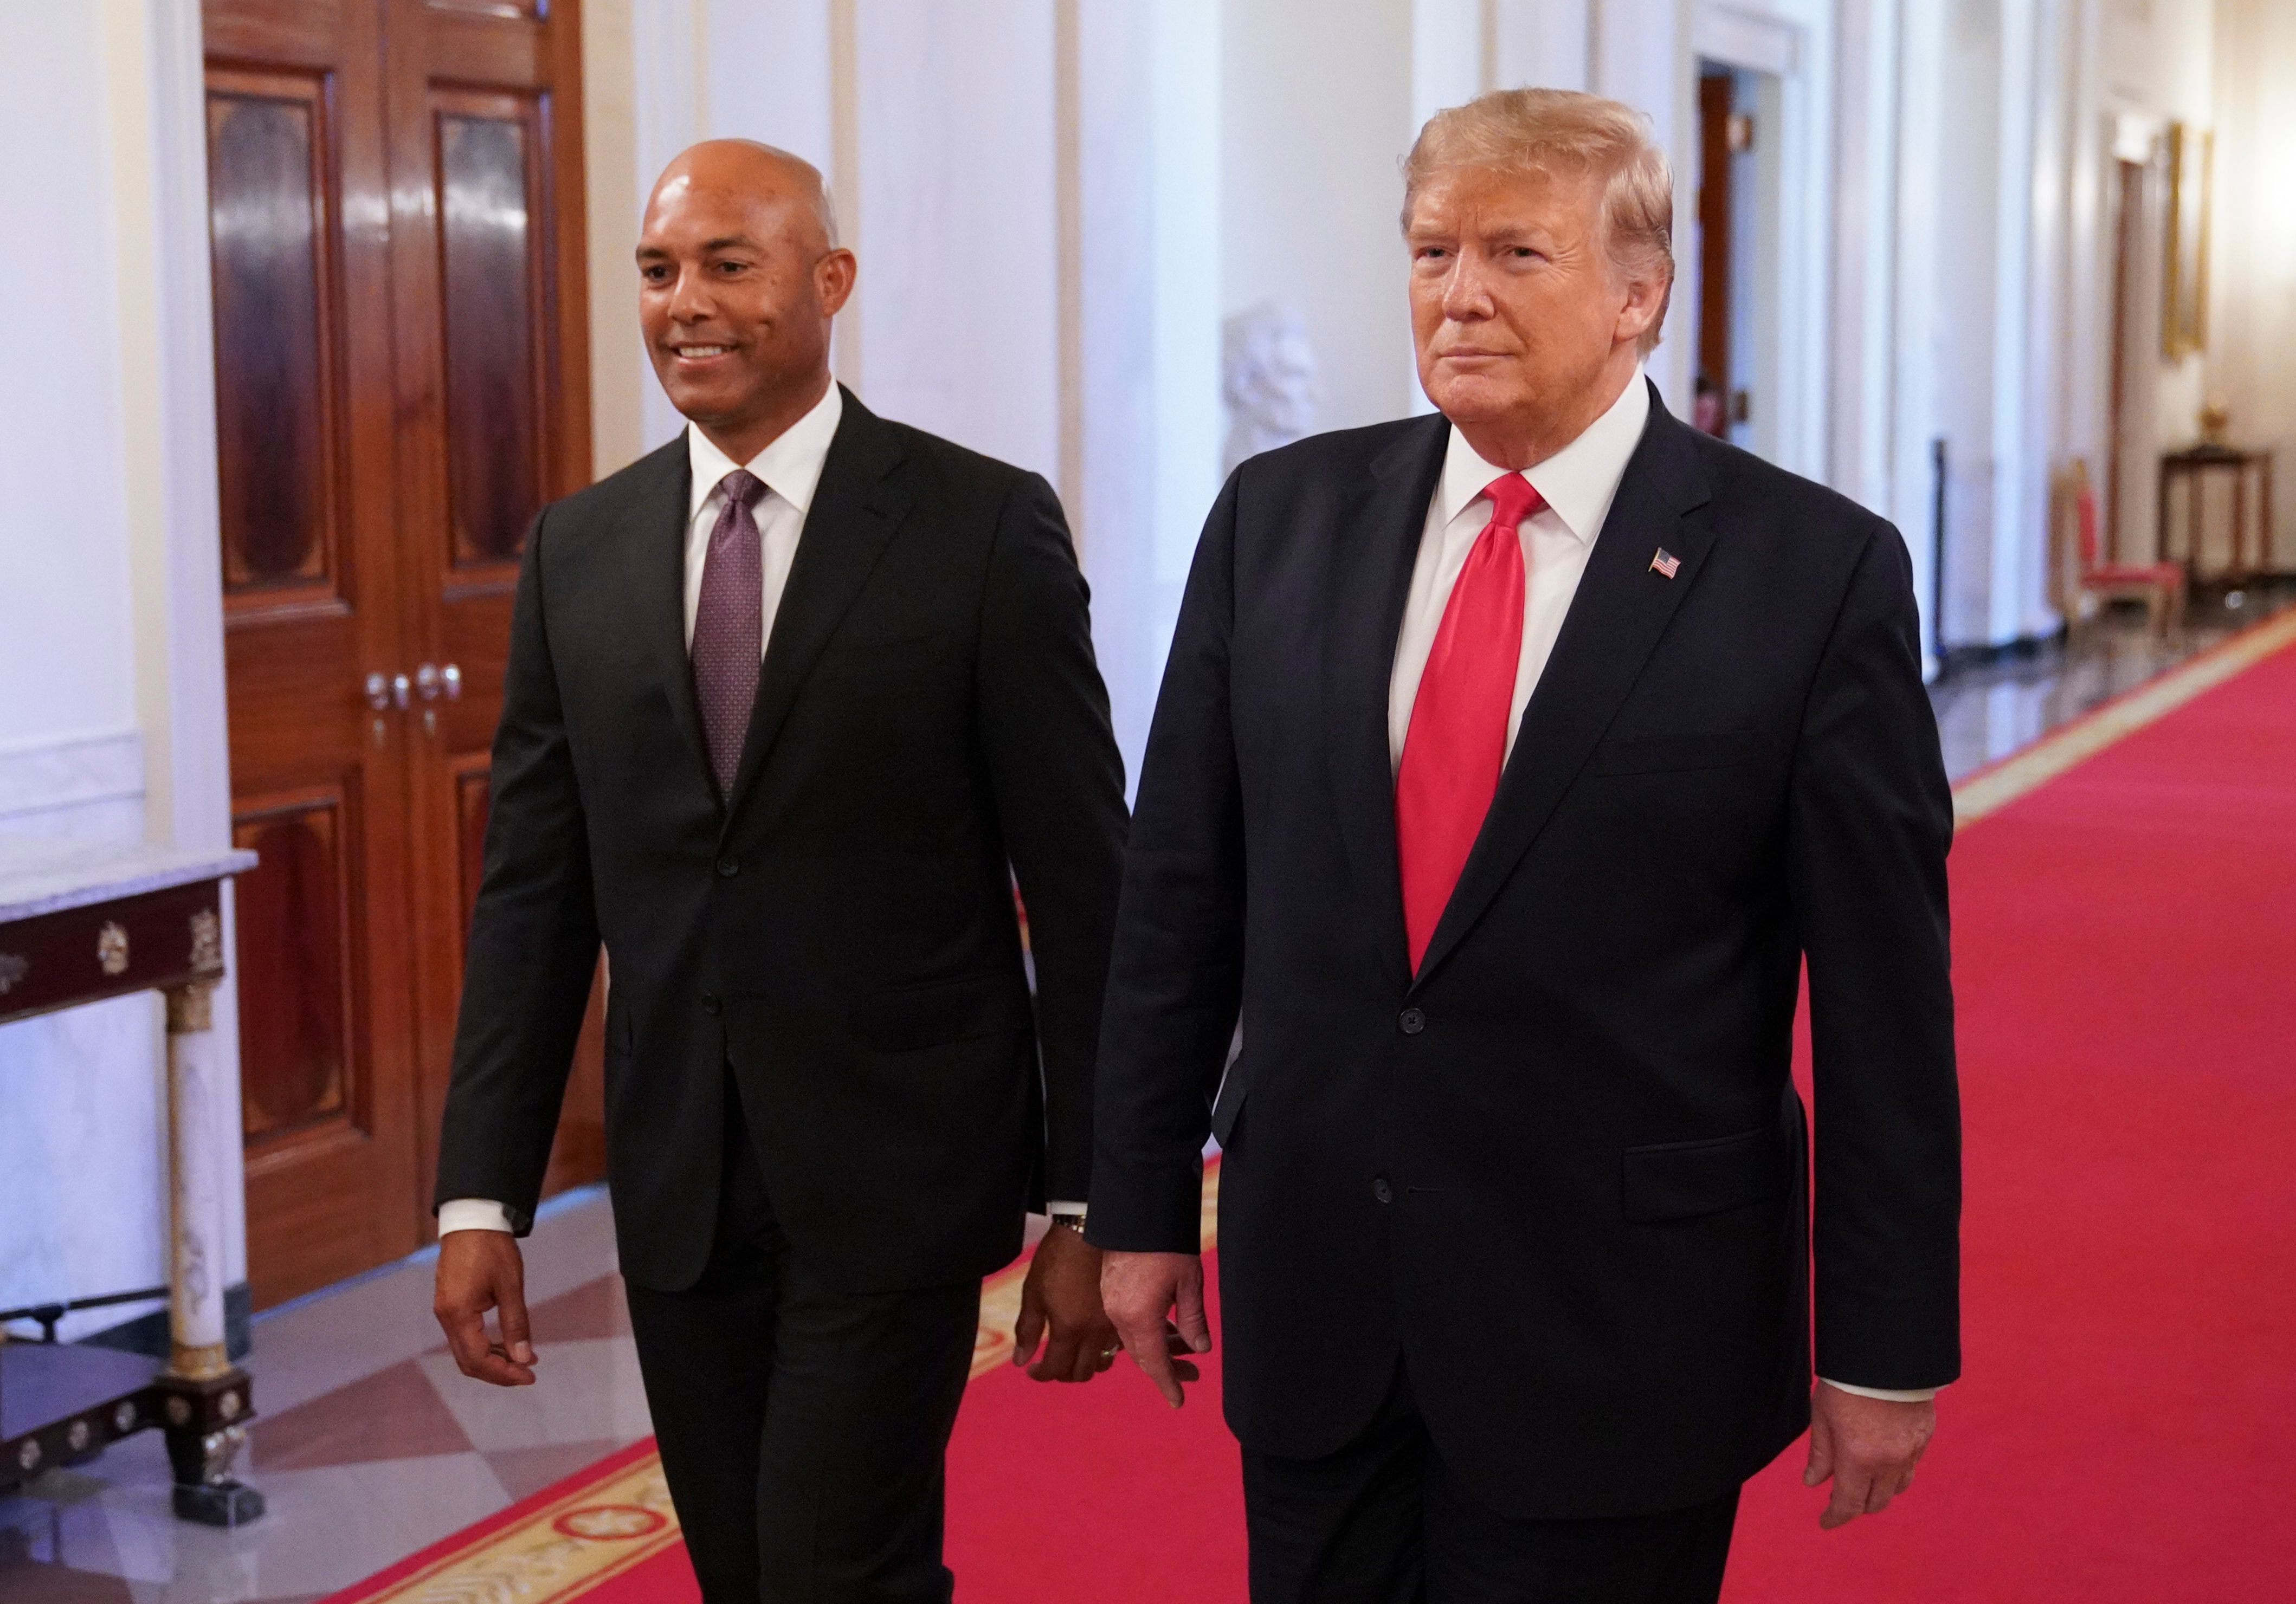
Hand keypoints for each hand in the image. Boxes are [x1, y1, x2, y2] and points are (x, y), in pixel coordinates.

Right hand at [434, 1229, 536, 1386]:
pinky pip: (464, 1336)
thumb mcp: (510, 1286)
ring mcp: (445, 1310)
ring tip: (522, 1360)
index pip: (478, 1359)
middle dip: (498, 1372)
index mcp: (458, 1314)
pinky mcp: (449, 1303)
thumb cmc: (492, 1248)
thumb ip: (516, 1324)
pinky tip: (506, 1343)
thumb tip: (523, 1358)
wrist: (472, 1218)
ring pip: (465, 1350)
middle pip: (468, 1361)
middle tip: (527, 1373)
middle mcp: (446, 1317)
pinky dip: (484, 1345)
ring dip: (492, 1360)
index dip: (504, 1373)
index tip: (529, 1376)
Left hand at [1012, 1223, 1118, 1381]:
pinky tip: (1091, 1338)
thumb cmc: (1056, 1258)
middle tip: (1049, 1362)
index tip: (1031, 1369)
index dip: (1040, 1374)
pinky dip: (1102, 1351)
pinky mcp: (1123, 1314)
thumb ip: (1028, 1330)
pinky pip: (1116, 1346)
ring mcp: (1113, 1325)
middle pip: (1081, 1373)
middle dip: (1062, 1374)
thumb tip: (1020, 1361)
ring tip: (1072, 1353)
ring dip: (1085, 1365)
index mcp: (1069, 1329)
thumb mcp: (1033, 1292)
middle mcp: (1094, 1333)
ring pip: (1103, 1363)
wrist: (1089, 1230)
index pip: (1055, 1369)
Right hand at [1100, 1250, 1211, 1407]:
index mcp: (1138, 1317)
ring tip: (1186, 1350)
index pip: (1154, 1362)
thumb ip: (1193, 1318)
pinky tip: (1166, 1328)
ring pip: (1134, 1338)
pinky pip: (1128, 1323)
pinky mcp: (1110, 1290)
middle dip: (1164, 1369)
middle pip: (1141, 1354)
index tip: (1178, 1401)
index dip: (1167, 1383)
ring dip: (1158, 1348)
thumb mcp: (1188, 1281)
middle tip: (1189, 1379)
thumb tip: (1201, 1348)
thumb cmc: (1165, 1243)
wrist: (1134, 1209)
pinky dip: (1147, 1331)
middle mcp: (1119, 1315)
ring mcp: (1111, 1302)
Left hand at [1804, 1382, 1934, 1528]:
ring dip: (1879, 1491)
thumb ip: (1820, 1454)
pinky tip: (1883, 1457)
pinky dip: (1896, 1470)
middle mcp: (1889, 1461)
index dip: (1835, 1517)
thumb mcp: (1822, 1416)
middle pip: (1876, 1502)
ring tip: (1862, 1479)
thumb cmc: (1847, 1382)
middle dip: (1856, 1505)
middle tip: (1839, 1496)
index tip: (1825, 1522)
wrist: (1887, 1353)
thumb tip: (1813, 1483)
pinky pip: (1911, 1466)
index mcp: (1859, 1458)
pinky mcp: (1925, 1437)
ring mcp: (1911, 1451)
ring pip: (1898, 1488)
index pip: (1849, 1504)